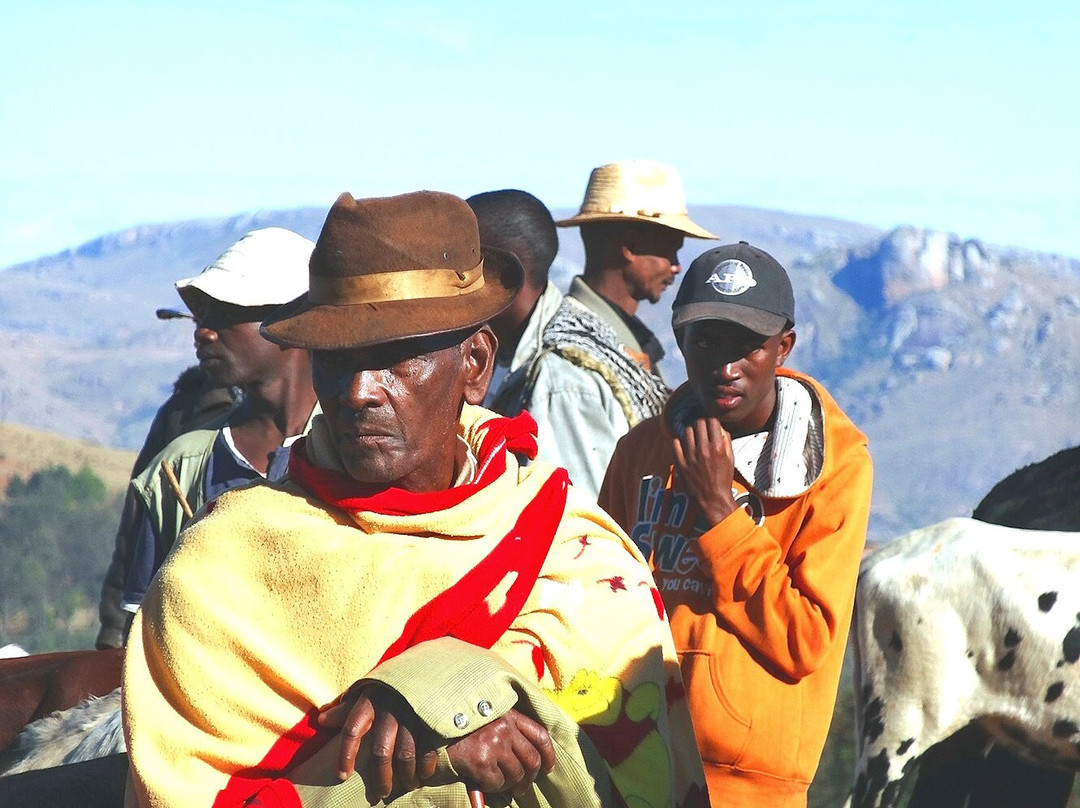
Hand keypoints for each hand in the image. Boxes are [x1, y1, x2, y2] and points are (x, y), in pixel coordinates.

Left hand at [317, 683, 436, 800]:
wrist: (425, 672)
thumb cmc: (388, 691)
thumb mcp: (366, 694)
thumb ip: (345, 709)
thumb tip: (321, 720)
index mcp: (370, 700)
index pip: (352, 729)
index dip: (345, 754)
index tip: (342, 776)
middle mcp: (390, 707)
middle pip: (381, 751)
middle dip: (380, 777)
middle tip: (380, 794)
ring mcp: (413, 714)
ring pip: (406, 755)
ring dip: (405, 776)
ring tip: (406, 786)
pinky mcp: (432, 720)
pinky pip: (428, 750)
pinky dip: (426, 767)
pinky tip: (423, 775)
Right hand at [447, 708, 555, 797]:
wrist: (430, 728)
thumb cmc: (459, 725)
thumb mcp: (487, 717)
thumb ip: (508, 728)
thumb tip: (528, 756)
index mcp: (508, 713)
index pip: (540, 735)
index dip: (548, 755)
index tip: (547, 768)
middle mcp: (504, 727)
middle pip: (532, 759)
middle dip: (530, 778)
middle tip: (522, 787)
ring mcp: (494, 744)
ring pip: (516, 775)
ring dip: (511, 785)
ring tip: (503, 787)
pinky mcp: (481, 761)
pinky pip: (498, 784)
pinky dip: (494, 788)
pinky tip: (485, 783)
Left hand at [672, 417, 737, 526]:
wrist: (713, 499)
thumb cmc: (723, 479)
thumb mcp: (730, 459)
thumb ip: (726, 441)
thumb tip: (720, 428)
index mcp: (718, 447)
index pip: (712, 421)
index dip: (711, 420)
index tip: (710, 424)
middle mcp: (704, 450)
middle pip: (699, 423)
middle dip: (701, 423)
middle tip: (701, 428)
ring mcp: (691, 456)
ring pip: (687, 431)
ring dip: (690, 431)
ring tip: (692, 436)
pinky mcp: (681, 464)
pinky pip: (675, 443)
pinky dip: (678, 441)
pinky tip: (682, 444)